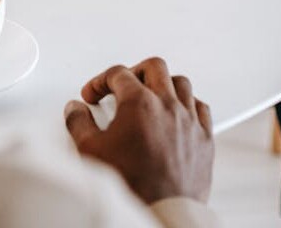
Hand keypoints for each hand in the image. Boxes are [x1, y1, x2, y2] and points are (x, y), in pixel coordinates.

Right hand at [64, 58, 213, 204]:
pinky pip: (201, 107)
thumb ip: (79, 124)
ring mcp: (189, 121)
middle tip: (123, 85)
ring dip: (164, 84)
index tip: (94, 94)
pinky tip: (179, 112)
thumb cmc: (132, 186)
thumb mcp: (91, 152)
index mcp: (139, 103)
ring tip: (151, 94)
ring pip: (180, 83)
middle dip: (134, 71)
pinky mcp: (204, 139)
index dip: (100, 81)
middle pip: (153, 67)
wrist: (161, 215)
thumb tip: (75, 111)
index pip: (118, 74)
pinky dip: (189, 104)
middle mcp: (167, 105)